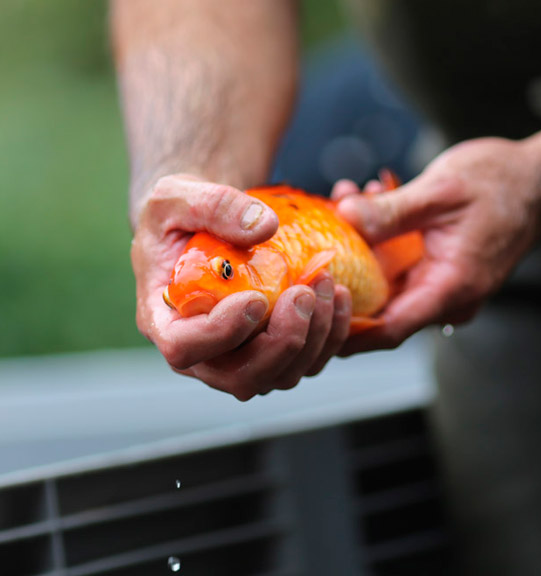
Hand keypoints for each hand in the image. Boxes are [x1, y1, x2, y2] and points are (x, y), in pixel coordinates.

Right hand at [132, 174, 351, 399]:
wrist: (198, 228)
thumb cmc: (178, 216)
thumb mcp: (176, 196)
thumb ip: (211, 205)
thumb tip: (264, 227)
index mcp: (164, 319)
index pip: (182, 348)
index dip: (221, 333)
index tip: (255, 298)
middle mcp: (201, 350)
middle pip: (240, 378)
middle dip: (281, 342)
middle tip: (304, 293)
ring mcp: (238, 355)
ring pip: (280, 376)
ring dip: (313, 339)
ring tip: (327, 284)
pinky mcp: (270, 348)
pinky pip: (305, 362)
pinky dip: (330, 337)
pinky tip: (340, 296)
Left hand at [334, 137, 540, 354]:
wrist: (539, 180)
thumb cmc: (501, 184)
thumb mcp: (441, 191)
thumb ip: (391, 210)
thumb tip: (345, 215)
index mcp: (451, 288)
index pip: (388, 330)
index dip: (345, 327)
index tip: (310, 308)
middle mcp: (445, 297)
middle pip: (379, 308)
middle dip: (344, 274)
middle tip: (317, 238)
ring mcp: (441, 286)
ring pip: (385, 283)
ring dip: (359, 247)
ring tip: (347, 201)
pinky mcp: (436, 270)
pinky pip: (397, 265)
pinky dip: (378, 239)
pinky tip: (368, 202)